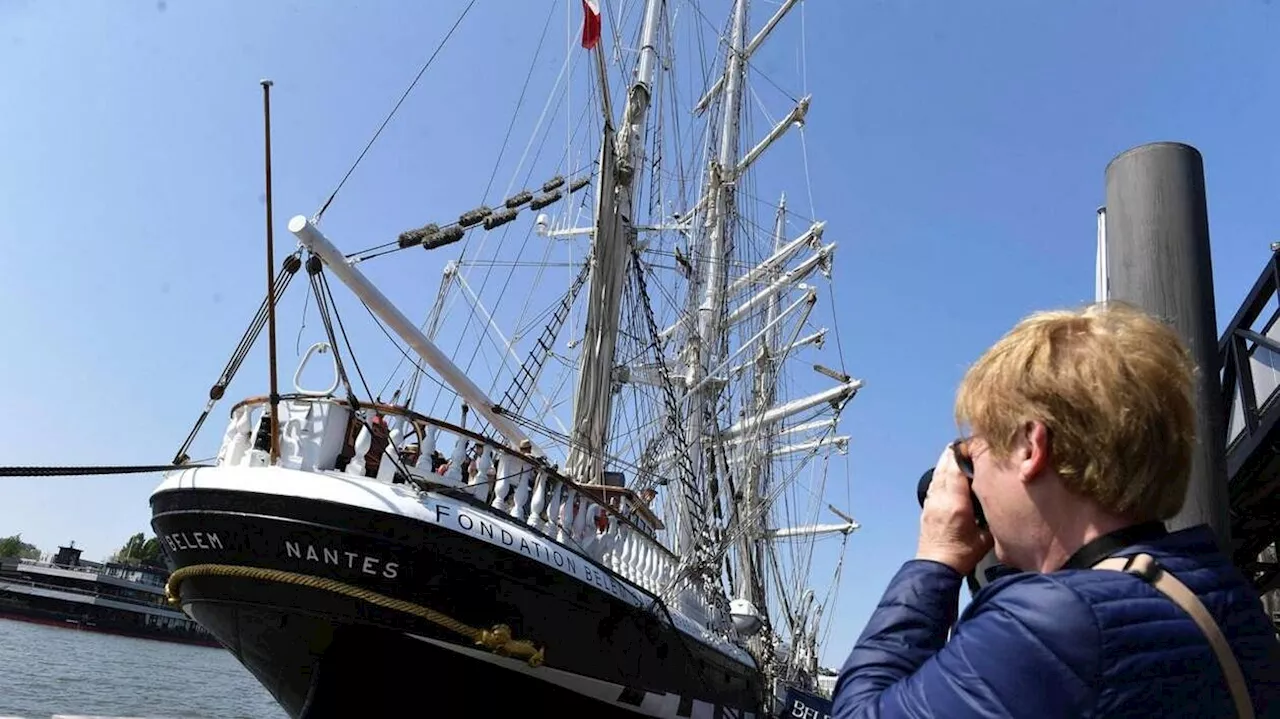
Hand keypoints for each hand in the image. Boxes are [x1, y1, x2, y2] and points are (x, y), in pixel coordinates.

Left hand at [916, 443, 992, 574]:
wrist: (936, 566)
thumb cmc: (961, 555)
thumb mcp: (985, 538)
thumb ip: (993, 518)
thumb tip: (1004, 503)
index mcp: (955, 503)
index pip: (957, 468)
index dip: (965, 453)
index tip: (977, 444)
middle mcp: (940, 498)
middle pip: (946, 465)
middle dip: (957, 452)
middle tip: (971, 445)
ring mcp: (931, 501)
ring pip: (938, 472)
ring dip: (948, 461)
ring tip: (961, 453)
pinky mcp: (927, 506)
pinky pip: (934, 482)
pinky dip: (942, 472)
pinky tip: (949, 472)